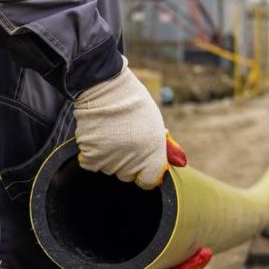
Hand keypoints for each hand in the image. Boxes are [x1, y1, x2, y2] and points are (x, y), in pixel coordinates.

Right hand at [74, 57, 183, 188]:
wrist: (106, 87)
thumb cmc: (134, 104)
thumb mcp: (156, 125)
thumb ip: (161, 148)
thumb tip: (178, 162)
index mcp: (152, 155)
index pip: (149, 181)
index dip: (145, 174)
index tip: (141, 166)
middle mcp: (132, 161)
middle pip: (126, 175)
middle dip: (125, 163)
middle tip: (123, 140)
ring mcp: (110, 160)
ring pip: (108, 169)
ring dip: (108, 157)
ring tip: (110, 133)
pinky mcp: (91, 155)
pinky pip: (90, 163)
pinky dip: (91, 154)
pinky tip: (97, 136)